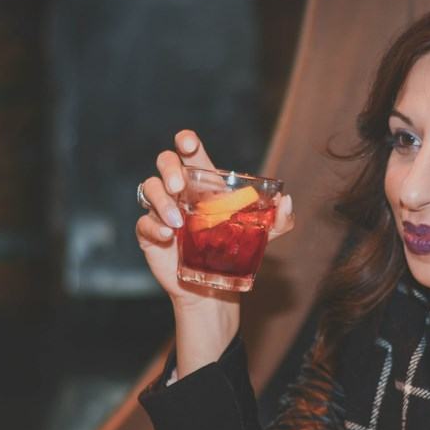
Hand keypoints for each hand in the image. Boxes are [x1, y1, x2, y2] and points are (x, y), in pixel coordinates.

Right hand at [134, 129, 294, 307]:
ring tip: (177, 222)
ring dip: (161, 201)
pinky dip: (153, 225)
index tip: (188, 143)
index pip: (190, 153)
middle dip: (168, 168)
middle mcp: (181, 192)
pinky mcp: (150, 233)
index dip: (186, 141)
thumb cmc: (236, 252)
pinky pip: (143, 222)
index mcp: (205, 184)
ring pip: (149, 188)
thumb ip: (280, 220)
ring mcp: (163, 211)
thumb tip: (285, 201)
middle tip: (179, 187)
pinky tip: (168, 235)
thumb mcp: (265, 236)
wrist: (215, 288)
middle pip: (165, 162)